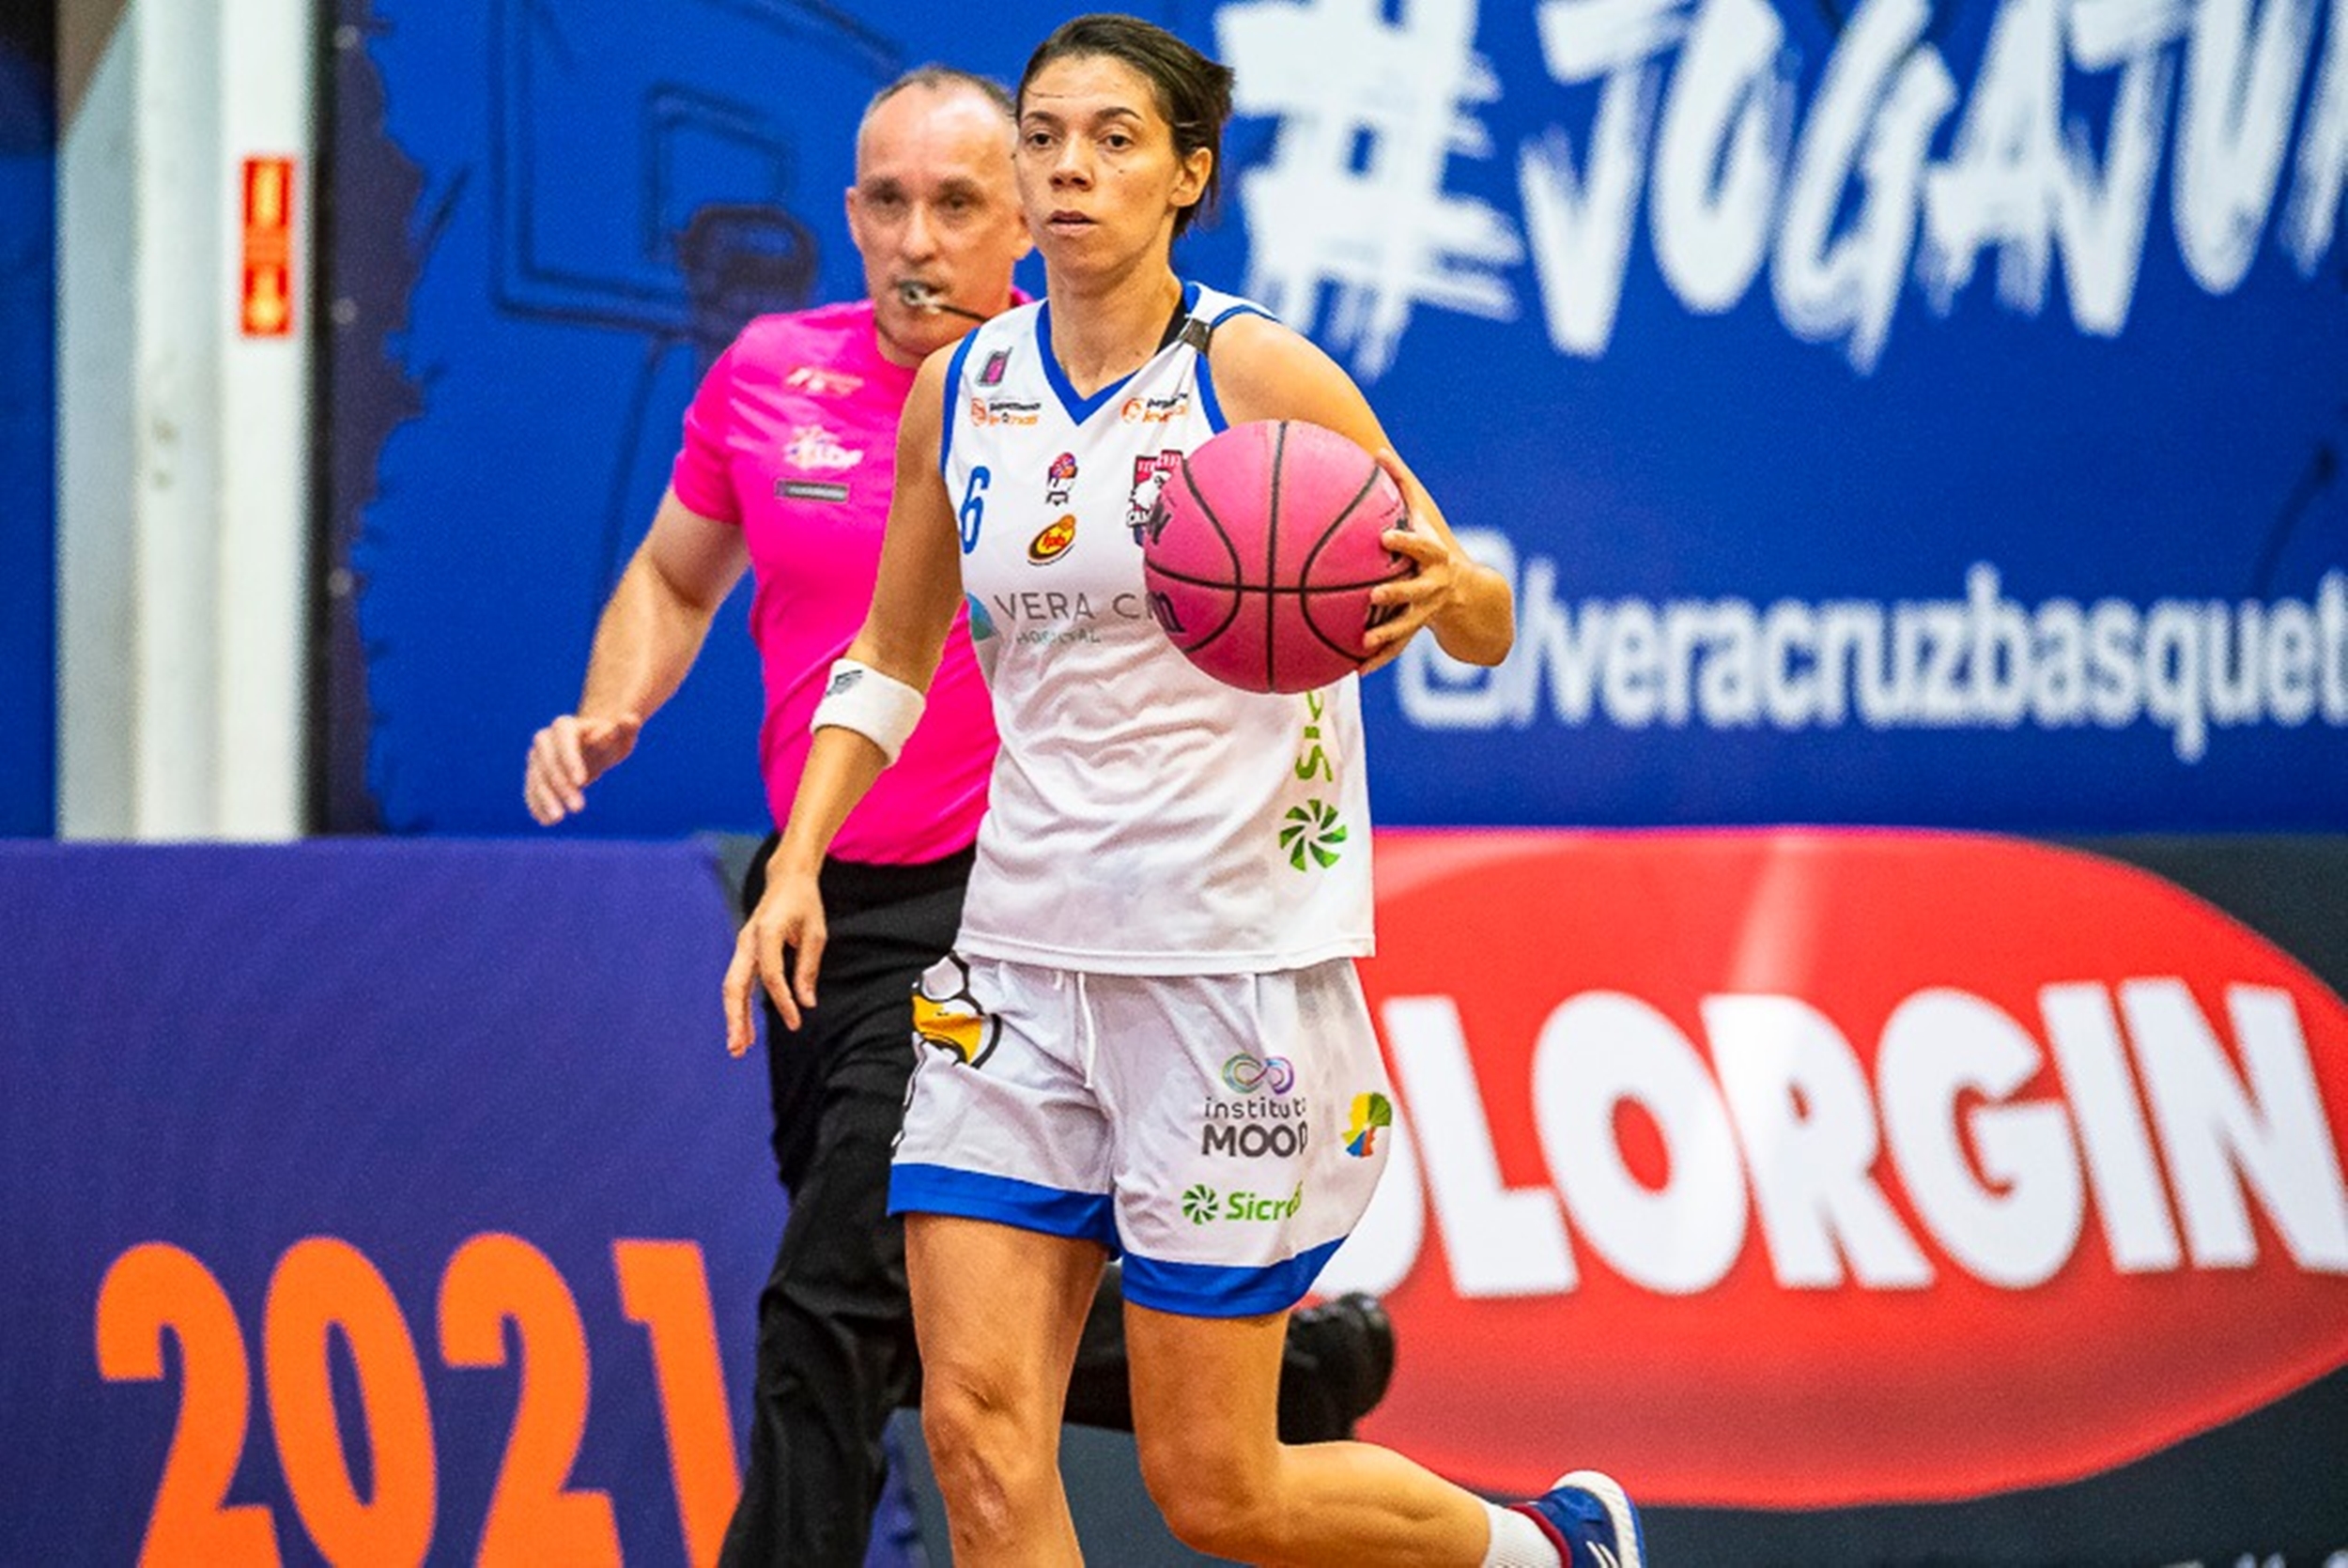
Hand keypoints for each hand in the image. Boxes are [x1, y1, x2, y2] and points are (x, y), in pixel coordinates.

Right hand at [523, 713, 642, 824]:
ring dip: (545, 798)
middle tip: (578, 807)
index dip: (570, 759)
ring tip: (557, 818)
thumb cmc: (610, 740)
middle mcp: (545, 739)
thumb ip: (625, 729)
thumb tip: (629, 719)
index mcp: (565, 725)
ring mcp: (536, 756)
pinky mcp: (534, 774)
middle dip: (561, 785)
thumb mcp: (621, 736)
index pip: (564, 739)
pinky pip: (530, 789)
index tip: (582, 782)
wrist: (592, 747)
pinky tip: (546, 821)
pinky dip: (536, 804)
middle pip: (548, 761)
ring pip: (536, 777)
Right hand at [722, 864, 825, 1054]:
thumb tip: (807, 1004)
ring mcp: (742, 946)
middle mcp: (747, 940)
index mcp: (767, 931)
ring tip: (739, 1048)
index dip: (782, 1001)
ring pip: (732, 987)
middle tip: (738, 1049)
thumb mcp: (816, 933)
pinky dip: (740, 1007)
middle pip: (735, 985)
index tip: (796, 1022)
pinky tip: (746, 1031)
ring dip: (734, 1018)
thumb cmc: (805, 903)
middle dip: (736, 1018)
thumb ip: (808, 968)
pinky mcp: (744, 953)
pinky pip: (738, 983)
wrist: (787, 879)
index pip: (771, 974)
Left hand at [1359, 447, 1465, 672]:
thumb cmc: (1434, 544)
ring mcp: (1426, 611)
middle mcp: (1433, 585)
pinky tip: (1354, 669)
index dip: (1406, 542)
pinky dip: (1378, 659)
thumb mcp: (1423, 515)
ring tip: (1362, 642)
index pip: (1421, 546)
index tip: (1385, 536)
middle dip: (1397, 592)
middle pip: (1415, 590)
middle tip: (1372, 594)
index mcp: (1433, 556)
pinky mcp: (1417, 630)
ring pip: (1406, 625)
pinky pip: (1396, 648)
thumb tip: (1377, 451)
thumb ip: (1402, 484)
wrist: (1470, 592)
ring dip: (1386, 635)